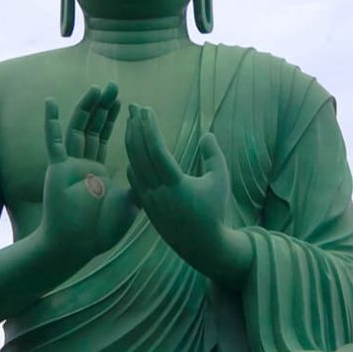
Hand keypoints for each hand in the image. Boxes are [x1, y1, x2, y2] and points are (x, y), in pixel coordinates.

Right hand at [38, 83, 136, 264]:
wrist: (77, 246)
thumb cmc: (100, 231)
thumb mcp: (128, 204)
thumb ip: (138, 186)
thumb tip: (155, 175)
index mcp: (98, 171)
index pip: (105, 138)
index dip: (113, 119)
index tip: (124, 100)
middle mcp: (82, 164)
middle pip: (93, 128)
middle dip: (103, 107)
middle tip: (113, 85)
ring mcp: (69, 165)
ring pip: (78, 129)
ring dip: (87, 108)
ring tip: (97, 89)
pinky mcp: (58, 169)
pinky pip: (54, 142)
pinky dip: (51, 122)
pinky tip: (50, 102)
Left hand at [124, 105, 249, 283]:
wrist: (202, 245)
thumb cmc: (214, 210)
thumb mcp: (220, 180)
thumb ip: (214, 155)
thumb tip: (206, 134)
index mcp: (176, 184)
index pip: (156, 150)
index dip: (149, 128)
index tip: (145, 109)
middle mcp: (158, 192)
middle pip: (140, 154)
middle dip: (136, 128)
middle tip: (133, 107)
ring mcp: (149, 200)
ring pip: (134, 165)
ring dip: (132, 142)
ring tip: (132, 123)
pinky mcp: (146, 207)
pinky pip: (134, 179)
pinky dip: (133, 161)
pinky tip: (133, 149)